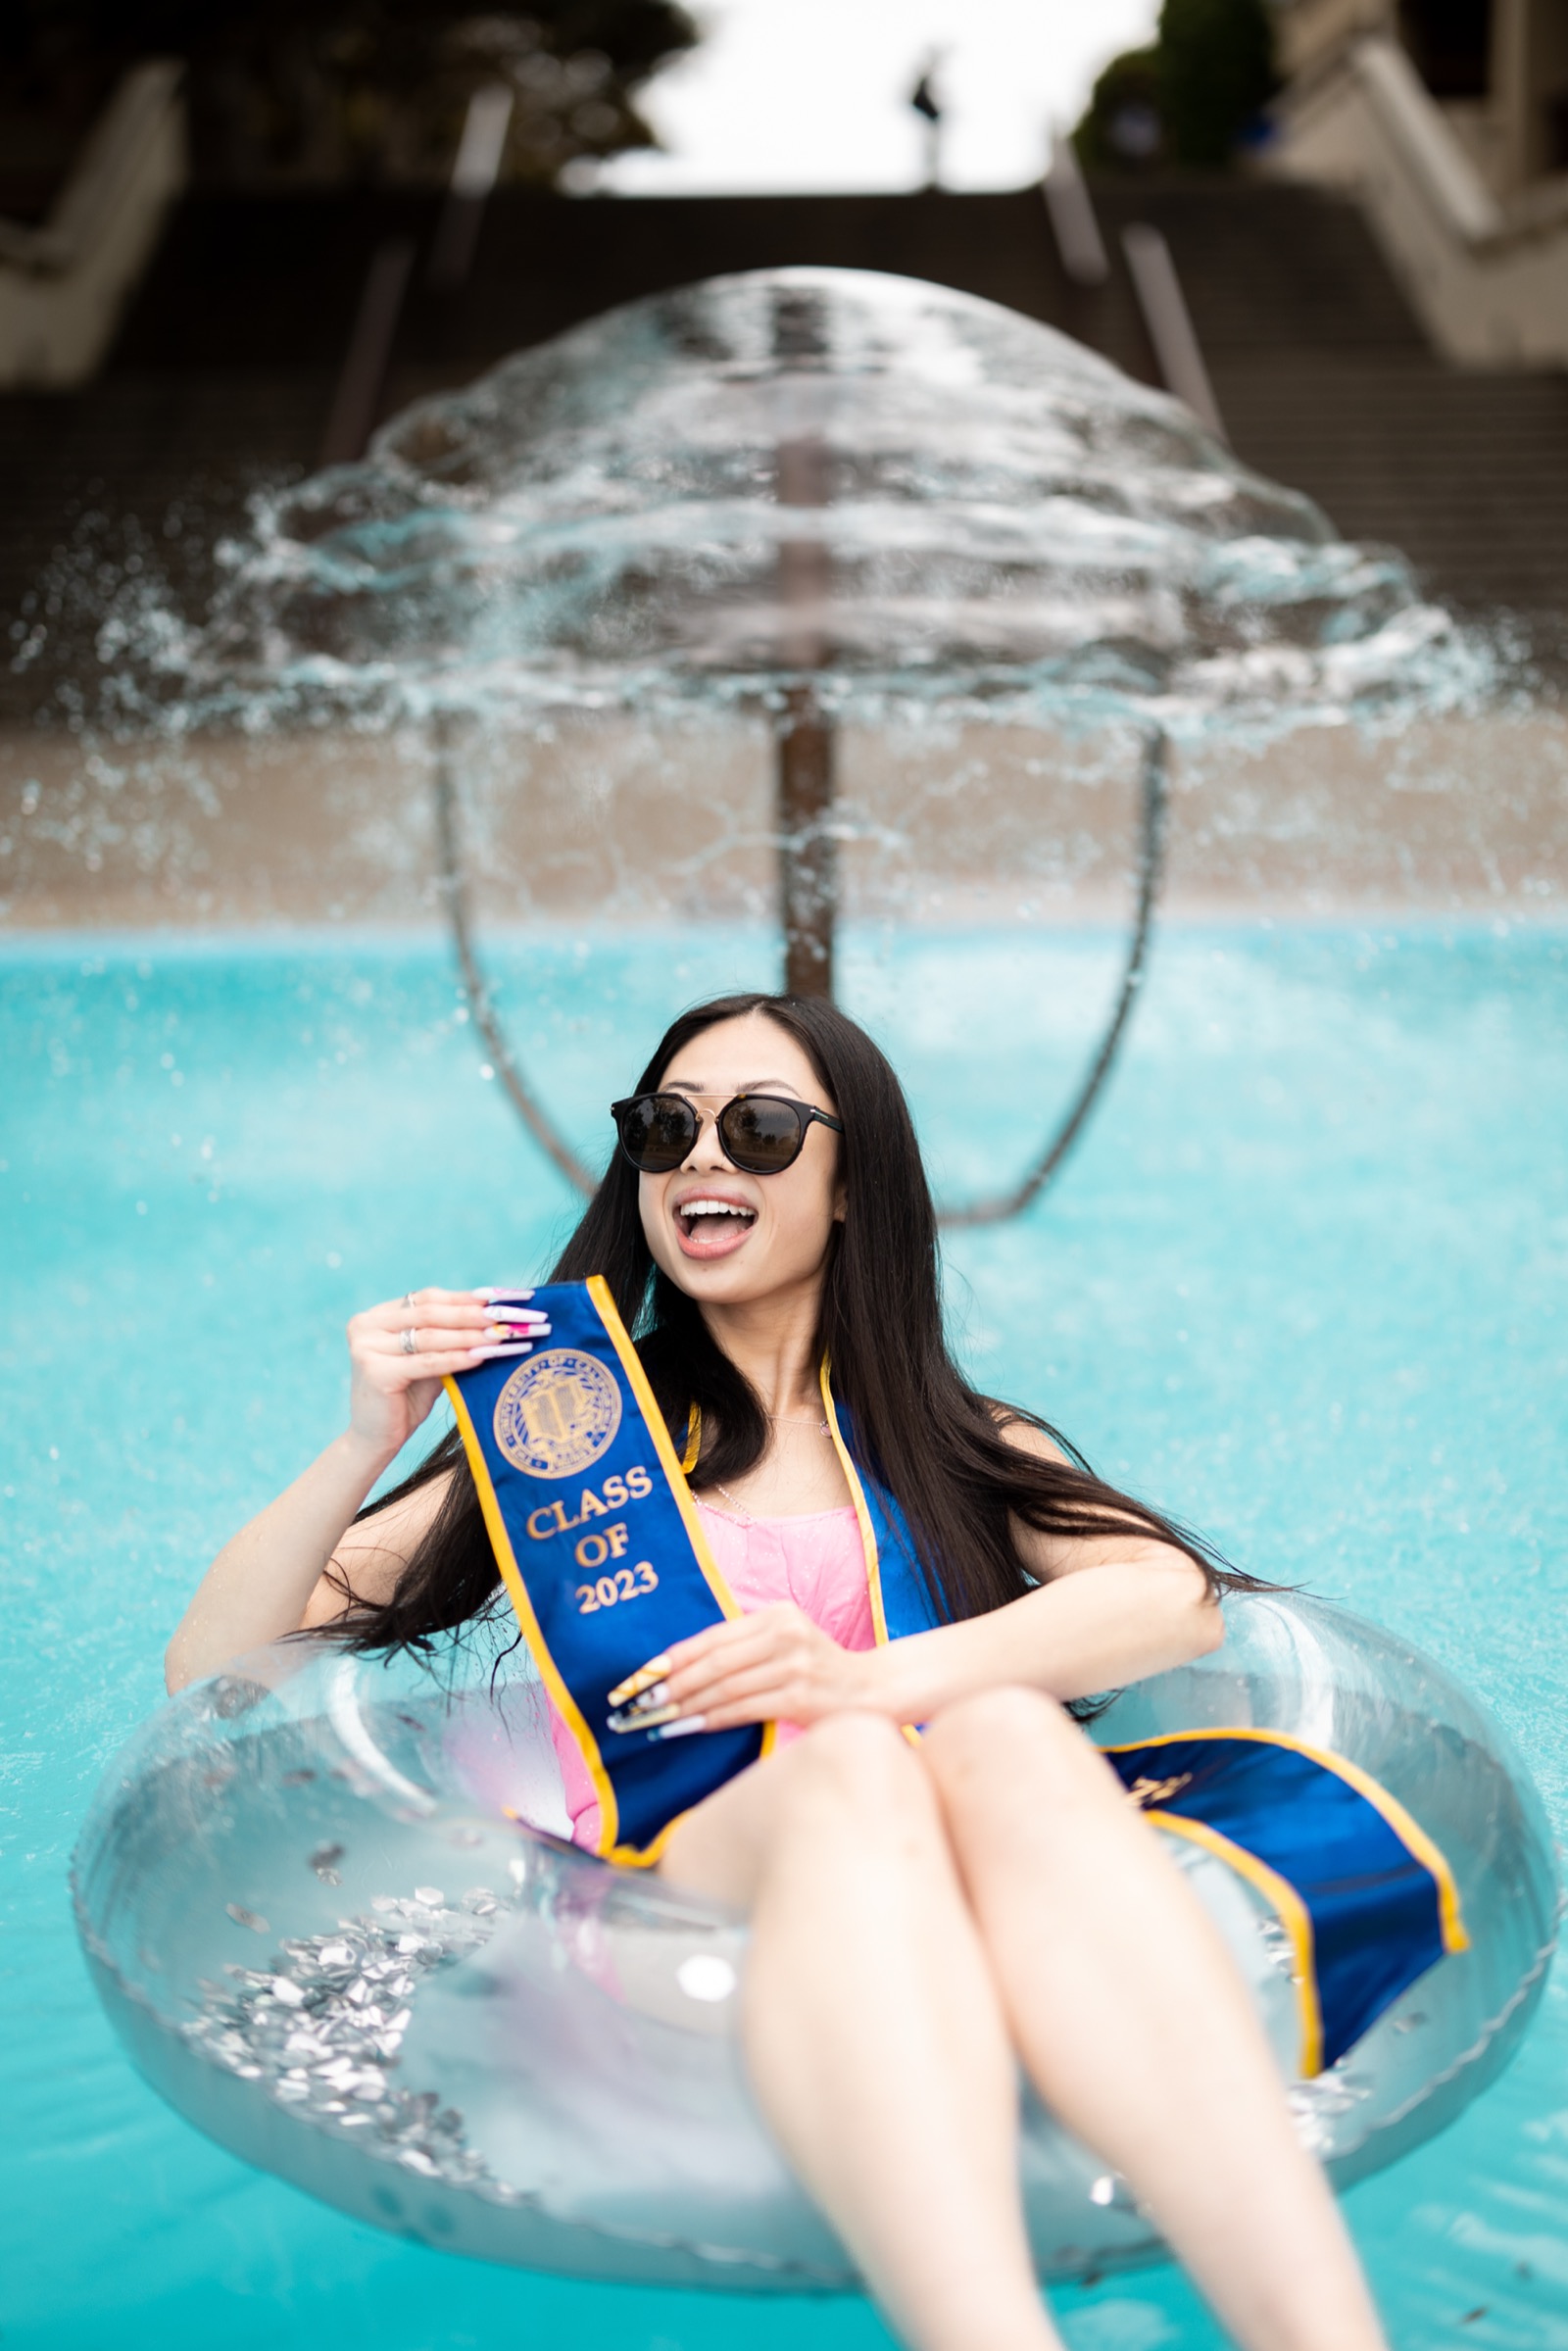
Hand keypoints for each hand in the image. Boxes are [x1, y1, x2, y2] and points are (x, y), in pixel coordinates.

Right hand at [344, 1286, 548, 1461]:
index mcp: (379, 1314)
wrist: (376, 1439)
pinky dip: (458, 1358)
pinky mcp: (374, 1372)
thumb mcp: (429, 1359)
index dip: (471, 1297)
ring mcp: (367, 1346)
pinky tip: (484, 1356)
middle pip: (433, 1312)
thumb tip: (500, 1313)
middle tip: (516, 1316)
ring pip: (431, 1336)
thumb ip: (450, 1335)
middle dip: (478, 1314)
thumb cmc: (407, 1397)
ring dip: (474, 1335)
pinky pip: (427, 1362)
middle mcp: (367, 1324)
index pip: (431, 1297)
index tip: (511, 1297)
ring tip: (507, 1335)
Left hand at [626, 1604, 876, 1737]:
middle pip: (714, 1662)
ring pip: (725, 1687)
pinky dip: (714, 1719)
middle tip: (638, 1704)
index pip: (712, 1636)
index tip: (640, 1676)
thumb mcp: (785, 1642)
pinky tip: (691, 1727)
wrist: (875, 1690)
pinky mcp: (801, 1696)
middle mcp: (785, 1633)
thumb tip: (680, 1672)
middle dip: (671, 1685)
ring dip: (686, 1707)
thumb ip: (745, 1649)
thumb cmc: (819, 1670)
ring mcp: (795, 1665)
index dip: (673, 1658)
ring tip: (656, 1720)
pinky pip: (745, 1708)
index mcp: (776, 1614)